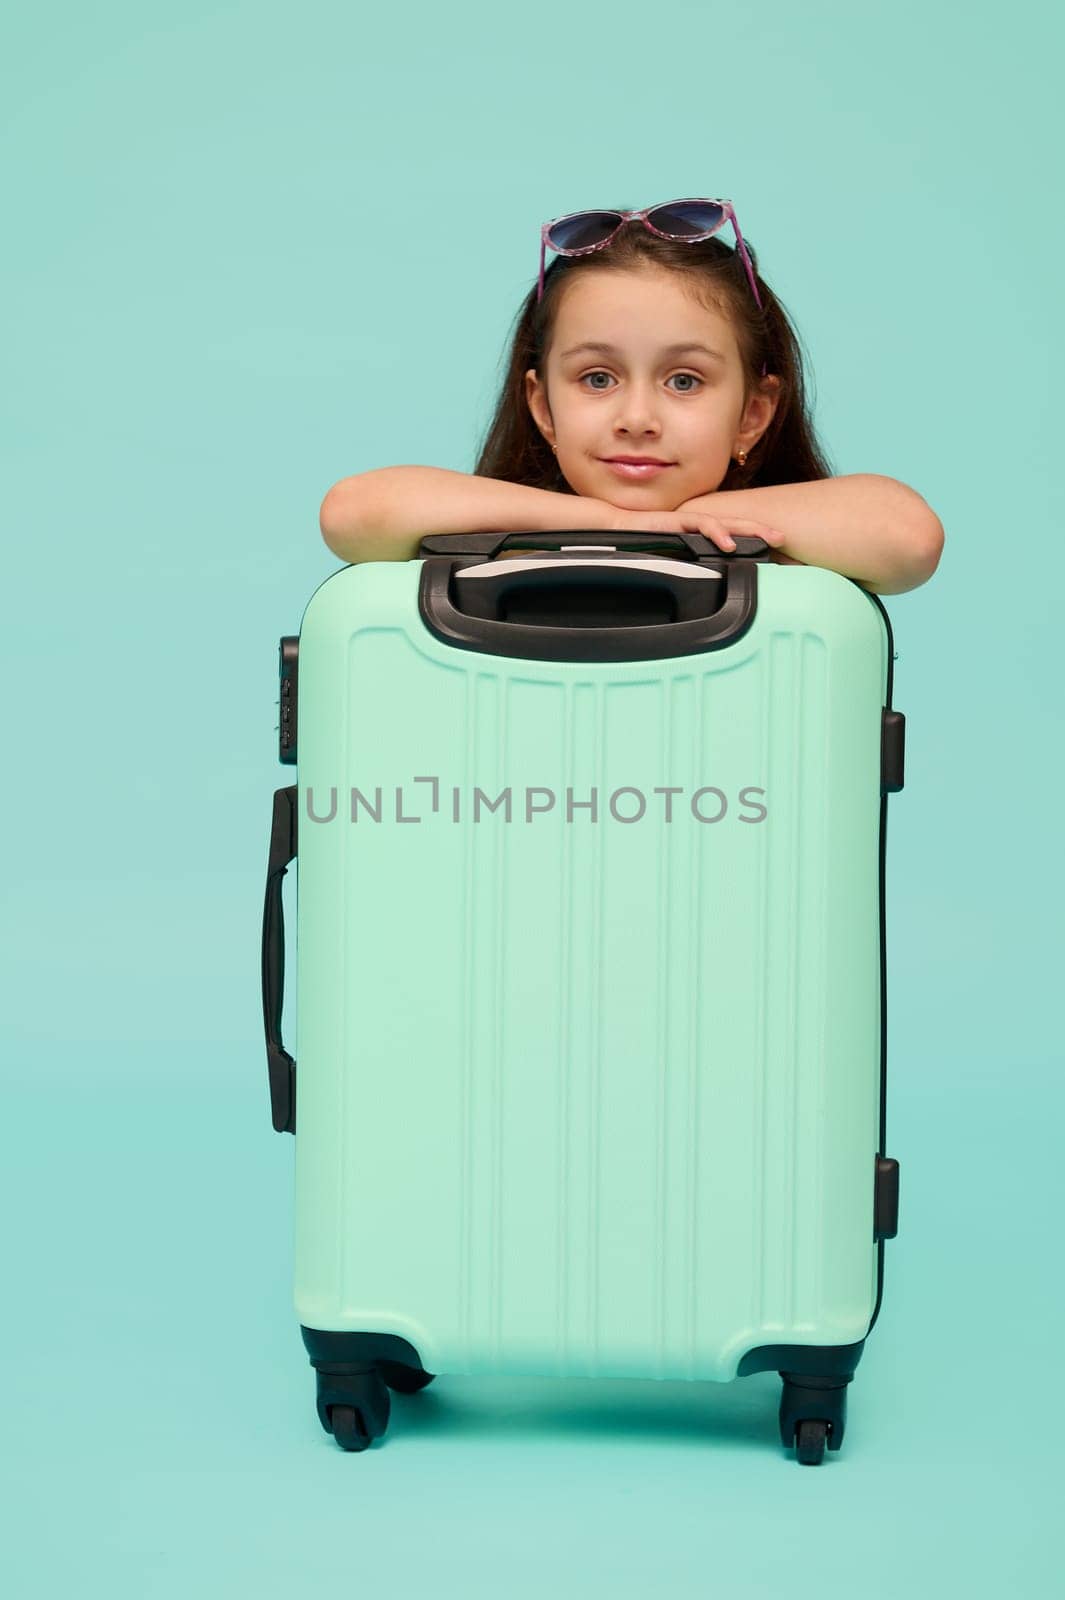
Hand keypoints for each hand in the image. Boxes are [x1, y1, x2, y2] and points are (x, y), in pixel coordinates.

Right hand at [600, 498, 786, 553]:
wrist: (607, 528)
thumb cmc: (633, 543)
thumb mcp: (664, 556)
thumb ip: (683, 563)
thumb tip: (699, 583)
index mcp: (695, 531)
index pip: (729, 530)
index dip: (751, 535)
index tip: (772, 548)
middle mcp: (695, 523)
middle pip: (735, 523)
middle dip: (761, 529)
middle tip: (784, 539)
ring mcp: (686, 520)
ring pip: (725, 521)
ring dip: (749, 529)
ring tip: (768, 539)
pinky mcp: (675, 520)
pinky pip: (700, 525)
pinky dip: (717, 532)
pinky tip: (729, 543)